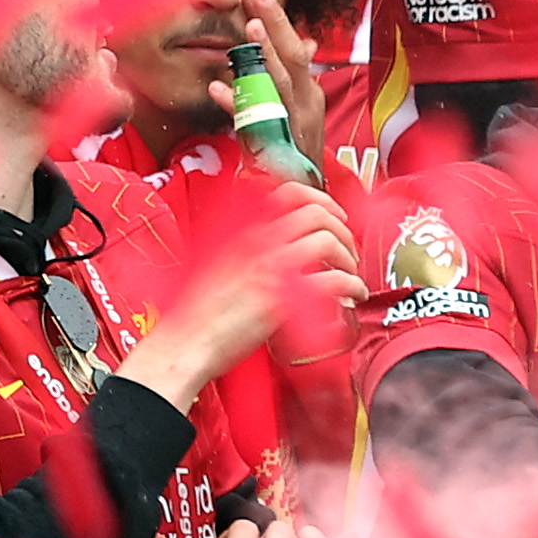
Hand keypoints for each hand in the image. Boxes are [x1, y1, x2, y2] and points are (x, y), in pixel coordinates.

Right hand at [118, 182, 362, 402]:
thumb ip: (248, 253)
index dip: (321, 200)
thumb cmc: (198, 315)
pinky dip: (351, 285)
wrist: (186, 343)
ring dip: (349, 257)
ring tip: (351, 274)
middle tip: (348, 250)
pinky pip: (331, 281)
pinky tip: (352, 295)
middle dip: (343, 229)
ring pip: (327, 241)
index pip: (289, 194)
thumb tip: (278, 253)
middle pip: (316, 213)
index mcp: (244, 234)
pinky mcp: (282, 299)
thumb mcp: (220, 267)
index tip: (334, 216)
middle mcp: (258, 244)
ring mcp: (270, 269)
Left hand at [232, 0, 335, 175]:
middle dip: (275, 26)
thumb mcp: (299, 108)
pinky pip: (253, 123)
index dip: (279, 22)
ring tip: (248, 30)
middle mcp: (304, 106)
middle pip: (292, 60)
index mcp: (308, 94)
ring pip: (278, 86)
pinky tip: (218, 87)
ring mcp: (291, 127)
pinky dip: (236, 104)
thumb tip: (306, 42)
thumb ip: (294, 77)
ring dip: (264, 57)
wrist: (302, 198)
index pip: (296, 50)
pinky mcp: (273, 148)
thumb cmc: (294, 149)